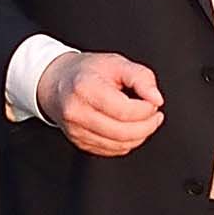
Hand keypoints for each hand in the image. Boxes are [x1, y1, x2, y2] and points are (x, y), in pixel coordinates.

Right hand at [37, 51, 166, 155]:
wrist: (57, 83)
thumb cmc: (87, 71)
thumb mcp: (117, 63)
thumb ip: (141, 77)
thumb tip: (156, 98)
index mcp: (86, 88)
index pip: (124, 111)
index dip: (146, 109)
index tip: (153, 102)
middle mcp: (77, 112)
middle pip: (122, 132)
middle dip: (147, 125)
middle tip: (155, 115)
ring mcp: (76, 131)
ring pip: (118, 145)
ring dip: (140, 136)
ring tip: (146, 121)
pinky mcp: (79, 142)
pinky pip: (111, 150)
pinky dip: (127, 142)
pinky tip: (131, 129)